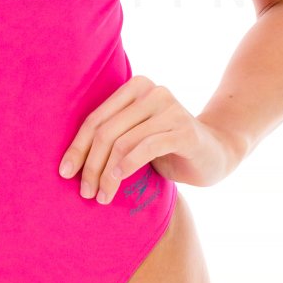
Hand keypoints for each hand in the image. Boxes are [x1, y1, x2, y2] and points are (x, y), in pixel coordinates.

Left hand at [59, 75, 239, 201]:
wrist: (217, 152)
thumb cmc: (168, 147)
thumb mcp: (136, 136)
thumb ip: (112, 135)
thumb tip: (70, 162)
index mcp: (135, 87)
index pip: (96, 119)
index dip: (77, 147)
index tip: (64, 172)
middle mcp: (152, 91)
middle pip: (106, 131)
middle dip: (90, 165)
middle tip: (84, 192)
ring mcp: (170, 109)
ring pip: (122, 143)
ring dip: (106, 174)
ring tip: (100, 196)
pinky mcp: (184, 130)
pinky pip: (146, 147)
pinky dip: (127, 166)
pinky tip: (117, 182)